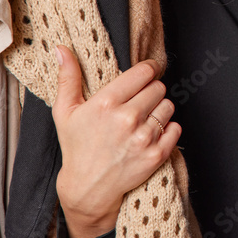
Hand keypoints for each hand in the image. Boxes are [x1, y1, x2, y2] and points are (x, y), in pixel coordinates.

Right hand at [52, 45, 180, 237]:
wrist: (88, 188)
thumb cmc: (77, 147)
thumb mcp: (65, 112)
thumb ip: (68, 78)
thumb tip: (61, 49)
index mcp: (106, 103)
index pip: (144, 72)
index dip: (147, 70)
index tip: (145, 74)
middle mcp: (127, 118)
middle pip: (158, 87)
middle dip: (151, 92)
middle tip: (139, 102)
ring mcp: (143, 137)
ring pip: (169, 106)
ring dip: (159, 110)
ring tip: (143, 119)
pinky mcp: (157, 154)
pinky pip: (176, 128)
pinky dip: (168, 129)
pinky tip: (151, 134)